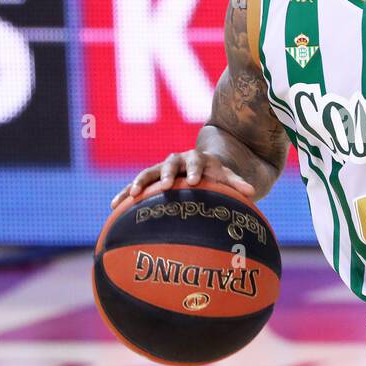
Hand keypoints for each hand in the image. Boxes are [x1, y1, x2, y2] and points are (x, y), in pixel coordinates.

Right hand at [109, 149, 256, 208]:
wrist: (196, 165)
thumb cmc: (213, 174)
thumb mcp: (225, 175)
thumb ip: (236, 183)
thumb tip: (252, 191)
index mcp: (195, 159)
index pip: (194, 162)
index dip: (194, 170)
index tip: (194, 180)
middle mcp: (175, 161)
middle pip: (169, 165)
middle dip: (167, 174)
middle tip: (166, 186)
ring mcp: (160, 169)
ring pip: (148, 173)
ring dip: (140, 183)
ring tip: (133, 195)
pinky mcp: (149, 180)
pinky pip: (135, 186)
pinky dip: (125, 193)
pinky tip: (113, 206)